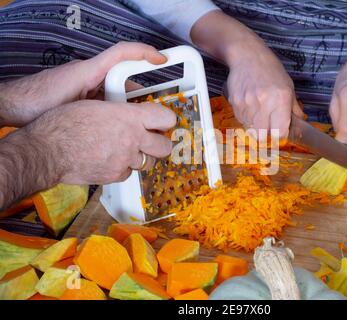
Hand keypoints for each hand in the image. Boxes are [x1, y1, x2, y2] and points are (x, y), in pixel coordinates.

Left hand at [0, 42, 166, 125]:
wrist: (13, 106)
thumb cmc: (35, 102)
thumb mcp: (71, 105)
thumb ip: (96, 105)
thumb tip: (121, 112)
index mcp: (88, 71)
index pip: (121, 53)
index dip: (144, 53)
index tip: (162, 58)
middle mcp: (89, 75)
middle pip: (123, 76)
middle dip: (139, 92)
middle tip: (153, 109)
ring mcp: (86, 85)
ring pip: (114, 90)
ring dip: (126, 104)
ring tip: (137, 122)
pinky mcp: (81, 96)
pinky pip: (104, 99)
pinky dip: (114, 109)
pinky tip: (118, 124)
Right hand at [24, 99, 175, 184]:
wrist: (47, 150)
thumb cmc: (64, 124)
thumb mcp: (96, 106)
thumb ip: (120, 111)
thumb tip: (131, 113)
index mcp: (129, 117)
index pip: (165, 117)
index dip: (167, 119)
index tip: (164, 121)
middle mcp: (132, 139)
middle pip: (165, 146)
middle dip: (161, 143)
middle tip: (154, 139)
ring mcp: (125, 160)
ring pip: (149, 162)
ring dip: (143, 156)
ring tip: (130, 150)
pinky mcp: (116, 175)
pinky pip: (130, 173)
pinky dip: (125, 167)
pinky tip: (113, 160)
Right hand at [226, 43, 302, 138]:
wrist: (247, 56)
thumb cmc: (270, 70)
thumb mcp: (288, 86)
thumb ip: (294, 108)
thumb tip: (299, 123)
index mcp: (281, 99)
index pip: (279, 132)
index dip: (280, 136)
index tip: (280, 132)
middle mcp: (264, 103)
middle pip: (262, 136)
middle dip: (266, 134)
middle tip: (269, 126)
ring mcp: (248, 103)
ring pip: (250, 129)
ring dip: (255, 126)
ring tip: (259, 111)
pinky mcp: (235, 102)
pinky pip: (241, 120)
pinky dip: (246, 118)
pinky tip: (250, 106)